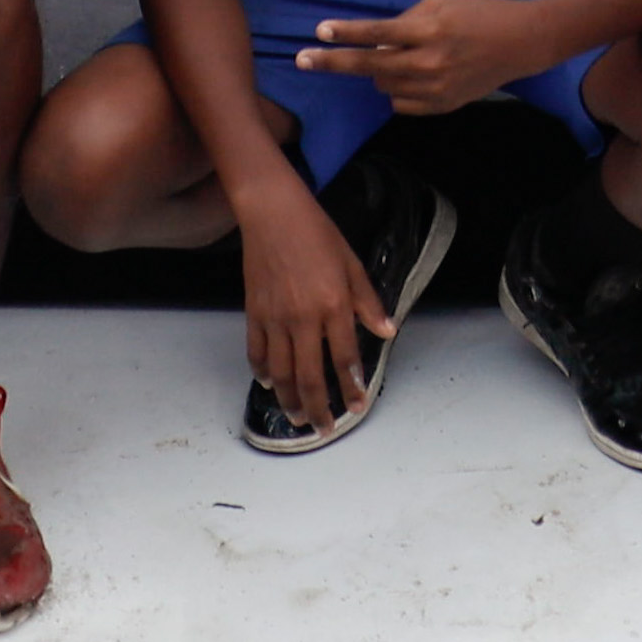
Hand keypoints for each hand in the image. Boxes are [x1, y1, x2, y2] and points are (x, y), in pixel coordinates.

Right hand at [234, 173, 394, 434]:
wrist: (272, 212)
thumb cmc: (317, 233)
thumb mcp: (352, 263)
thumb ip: (368, 302)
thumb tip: (387, 332)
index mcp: (333, 304)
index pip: (345, 357)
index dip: (352, 385)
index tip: (357, 406)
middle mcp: (303, 318)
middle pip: (311, 375)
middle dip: (320, 408)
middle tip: (325, 429)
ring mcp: (275, 318)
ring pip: (282, 372)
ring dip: (290, 400)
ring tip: (298, 419)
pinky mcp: (254, 313)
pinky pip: (257, 352)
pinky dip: (263, 372)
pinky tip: (270, 385)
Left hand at [294, 0, 551, 117]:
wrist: (520, 43)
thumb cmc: (480, 14)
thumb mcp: (440, 6)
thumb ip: (404, 23)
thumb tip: (374, 43)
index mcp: (428, 30)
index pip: (376, 33)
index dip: (345, 33)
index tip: (319, 32)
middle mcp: (428, 62)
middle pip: (369, 66)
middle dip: (334, 61)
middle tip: (302, 59)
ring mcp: (435, 89)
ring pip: (383, 86)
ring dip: (379, 72)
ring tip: (398, 56)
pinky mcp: (442, 107)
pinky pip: (401, 104)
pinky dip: (398, 89)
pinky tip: (413, 75)